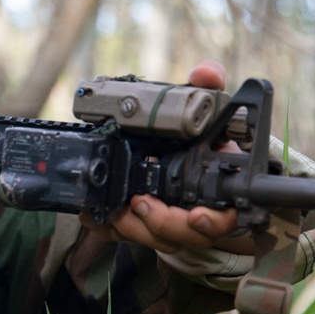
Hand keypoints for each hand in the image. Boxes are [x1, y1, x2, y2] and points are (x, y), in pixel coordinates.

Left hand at [80, 61, 252, 254]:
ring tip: (118, 208)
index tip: (197, 214)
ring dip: (133, 228)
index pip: (223, 220)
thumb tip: (206, 72)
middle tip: (141, 202)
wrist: (186, 160)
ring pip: (154, 240)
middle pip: (183, 236)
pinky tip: (91, 215)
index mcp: (218, 194)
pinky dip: (105, 228)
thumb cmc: (202, 143)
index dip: (211, 222)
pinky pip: (123, 236)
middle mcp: (195, 216)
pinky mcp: (140, 226)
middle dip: (161, 223)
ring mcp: (167, 225)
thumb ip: (209, 92)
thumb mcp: (208, 115)